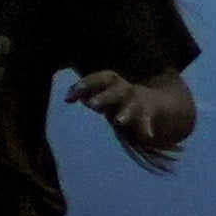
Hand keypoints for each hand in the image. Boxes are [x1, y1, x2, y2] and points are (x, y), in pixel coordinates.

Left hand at [70, 69, 196, 151]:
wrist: (149, 103)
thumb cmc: (114, 100)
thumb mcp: (102, 92)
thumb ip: (86, 93)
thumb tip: (66, 98)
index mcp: (113, 84)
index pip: (101, 79)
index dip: (87, 84)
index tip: (71, 96)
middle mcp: (126, 92)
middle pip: (116, 91)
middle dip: (105, 97)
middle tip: (92, 104)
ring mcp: (137, 105)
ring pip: (132, 106)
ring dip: (126, 112)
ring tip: (119, 120)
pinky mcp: (145, 118)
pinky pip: (146, 123)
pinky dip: (146, 129)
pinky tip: (147, 136)